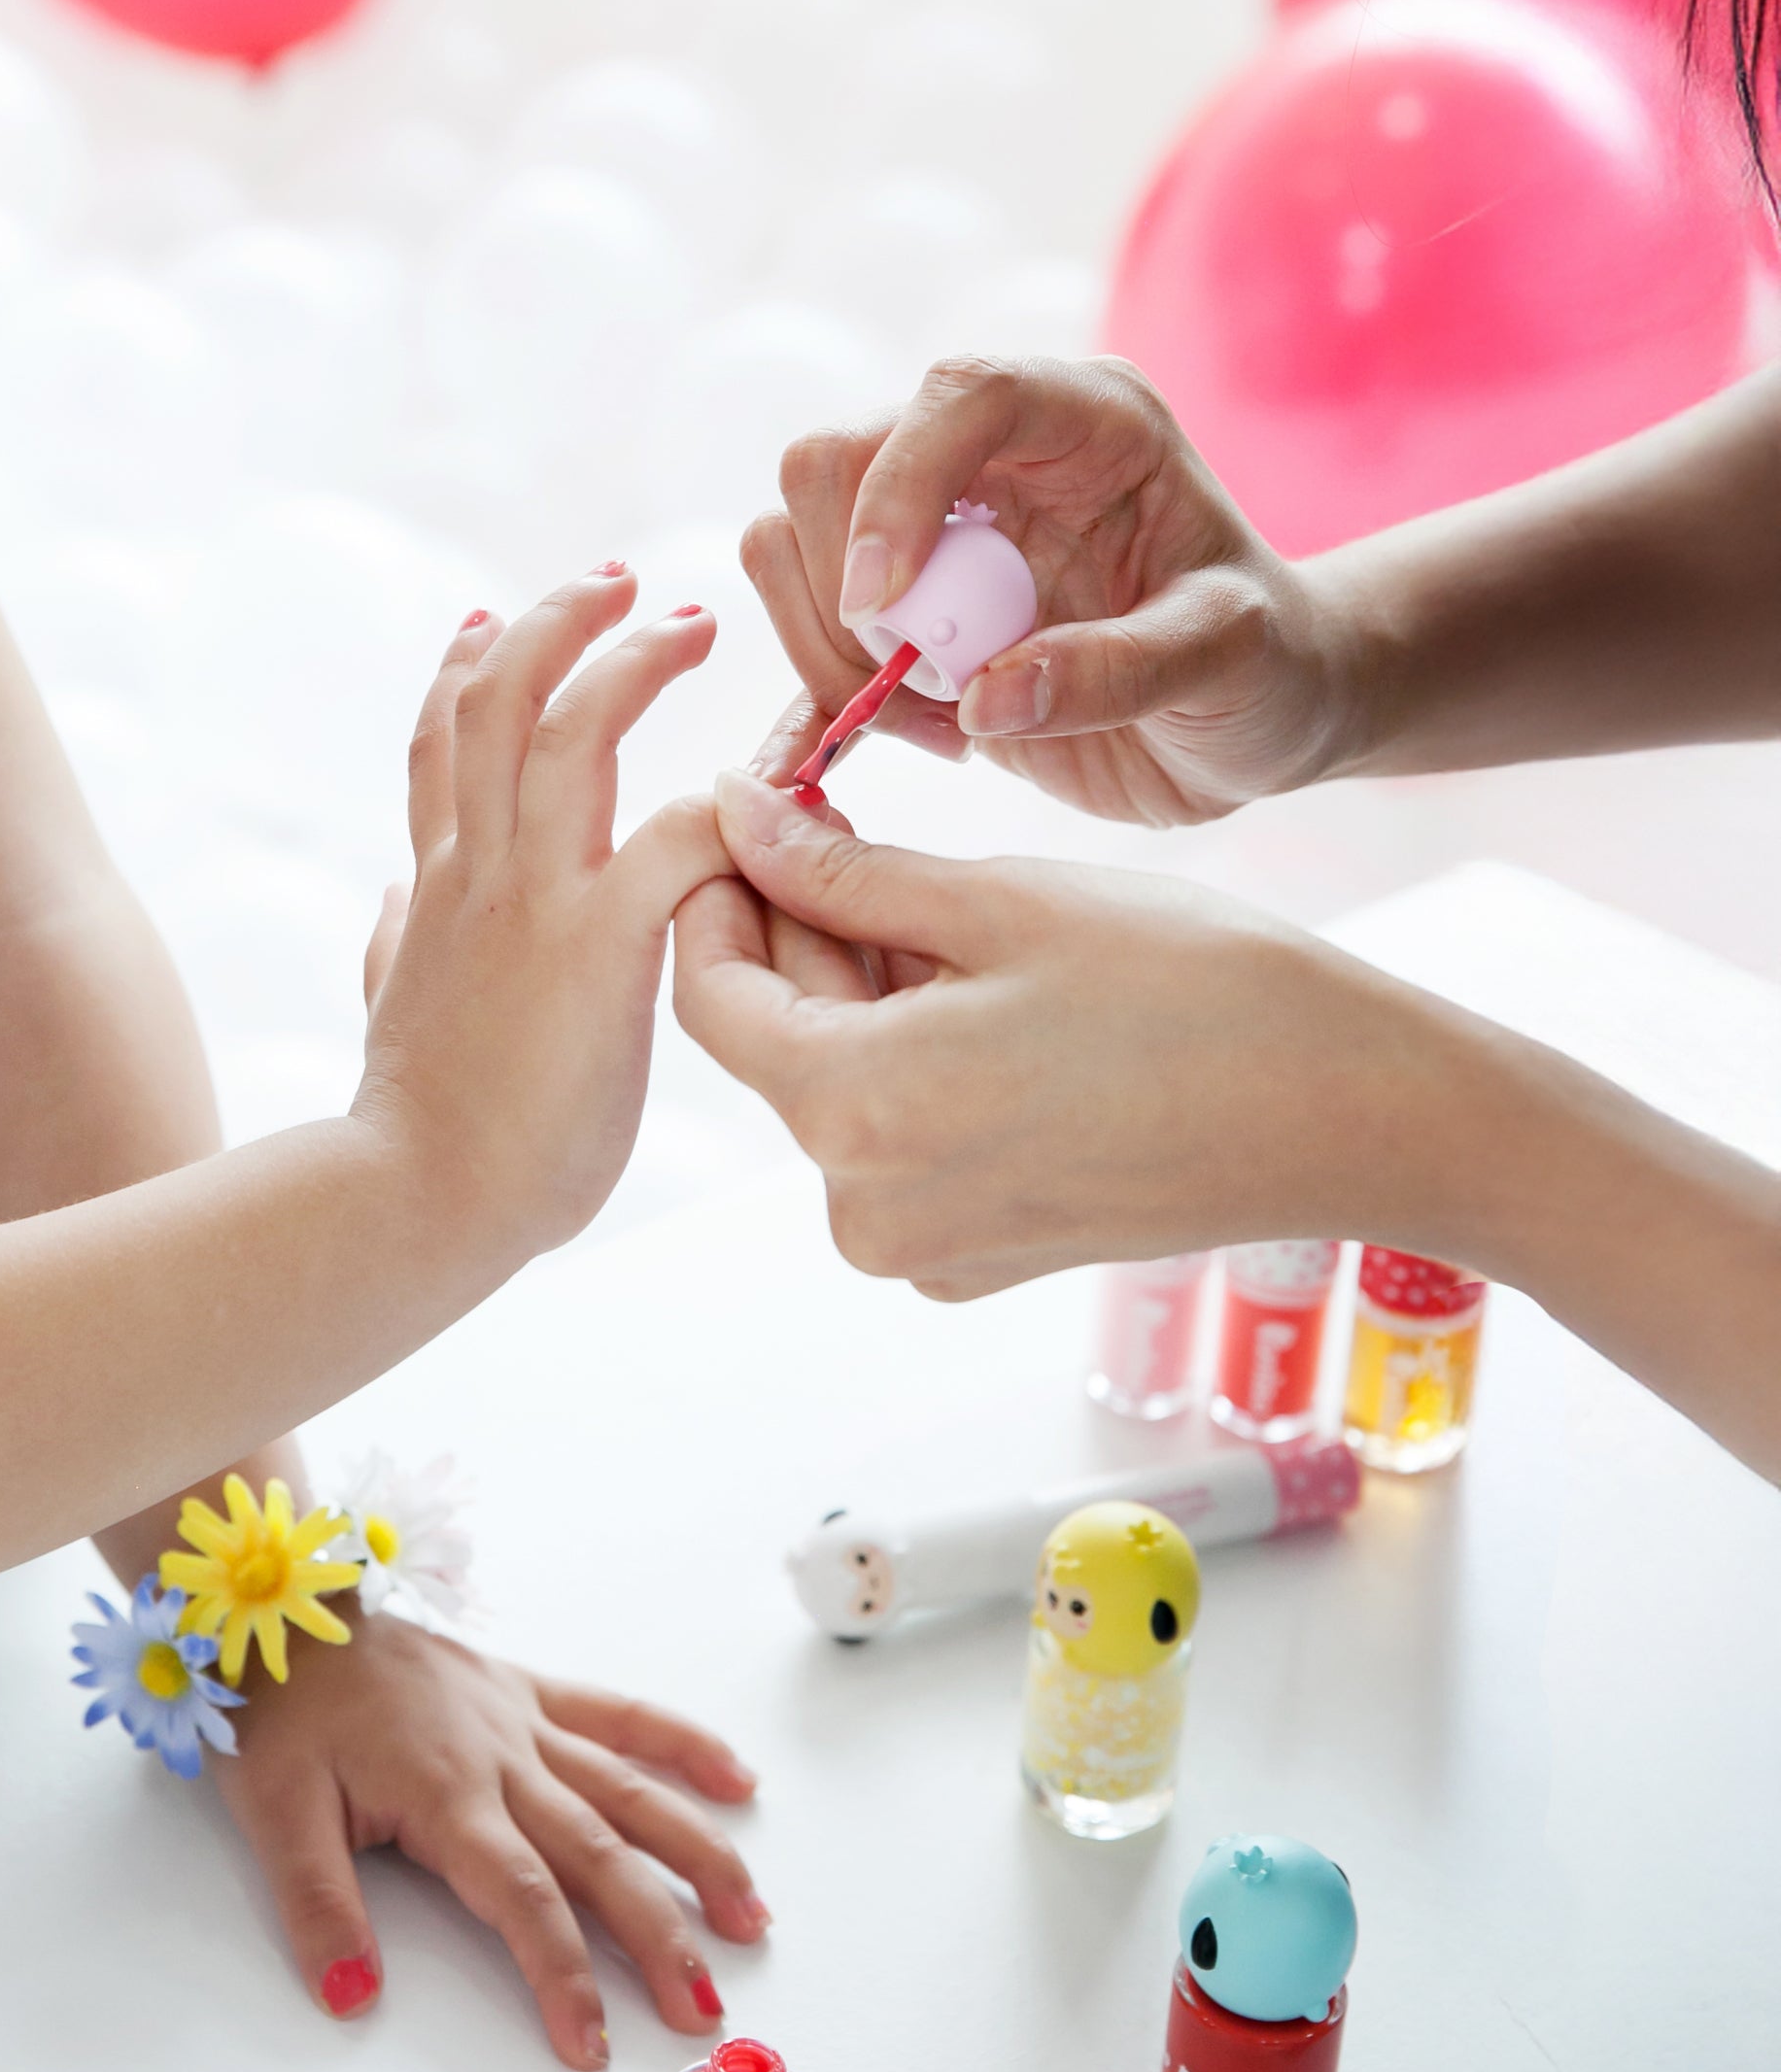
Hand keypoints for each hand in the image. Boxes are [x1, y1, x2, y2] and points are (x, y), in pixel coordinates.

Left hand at [207, 1606, 766, 2070]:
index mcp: (445, 1795)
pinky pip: (614, 1713)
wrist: (286, 1607)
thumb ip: (317, 1907)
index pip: (523, 1900)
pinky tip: (734, 1776)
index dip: (562, 1975)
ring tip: (749, 1914)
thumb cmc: (281, 1709)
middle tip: (702, 2007)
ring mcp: (520, 1720)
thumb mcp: (274, 1812)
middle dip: (657, 1936)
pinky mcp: (523, 1688)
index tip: (591, 2045)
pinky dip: (677, 1742)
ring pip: (626, 1791)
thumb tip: (350, 1995)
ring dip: (694, 1851)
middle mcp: (500, 1758)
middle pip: (599, 1856)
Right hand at [354, 569, 729, 1261]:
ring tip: (691, 623)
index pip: (441, 738)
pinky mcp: (594, 949)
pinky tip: (757, 802)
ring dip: (629, 663)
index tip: (495, 615)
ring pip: (568, 732)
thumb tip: (388, 904)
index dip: (465, 665)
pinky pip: (668, 843)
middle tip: (617, 579)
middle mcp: (476, 869)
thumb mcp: (389, 1007)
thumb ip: (392, 943)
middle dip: (556, 622)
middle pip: (498, 698)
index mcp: (435, 882)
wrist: (415, 1200)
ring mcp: (529, 899)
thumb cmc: (416, 1127)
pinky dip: (717, 814)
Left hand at [671, 771, 1446, 1294]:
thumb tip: (732, 817)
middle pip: (774, 1039)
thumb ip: (841, 872)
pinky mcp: (977, 1259)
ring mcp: (923, 1249)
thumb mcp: (1001, 905)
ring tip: (950, 905)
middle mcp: (867, 1209)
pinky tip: (991, 990)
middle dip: (799, 928)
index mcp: (858, 1115)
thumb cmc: (1200, 992)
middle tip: (851, 819)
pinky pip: (899, 1138)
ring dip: (861, 988)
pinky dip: (914, 1055)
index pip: (709, 994)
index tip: (747, 812)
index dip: (713, 891)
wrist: (1361, 1115)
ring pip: (838, 1083)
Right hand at [741, 354, 1356, 824]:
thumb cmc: (1267, 667)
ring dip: (828, 650)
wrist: (1256, 715)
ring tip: (937, 724)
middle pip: (831, 462)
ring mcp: (930, 527)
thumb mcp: (1231, 663)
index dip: (900, 487)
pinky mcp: (898, 607)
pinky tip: (873, 747)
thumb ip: (1122, 670)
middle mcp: (988, 453)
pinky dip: (809, 696)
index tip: (886, 607)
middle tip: (924, 689)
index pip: (956, 396)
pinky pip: (798, 627)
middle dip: (844, 589)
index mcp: (1084, 421)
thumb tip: (983, 699)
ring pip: (789, 541)